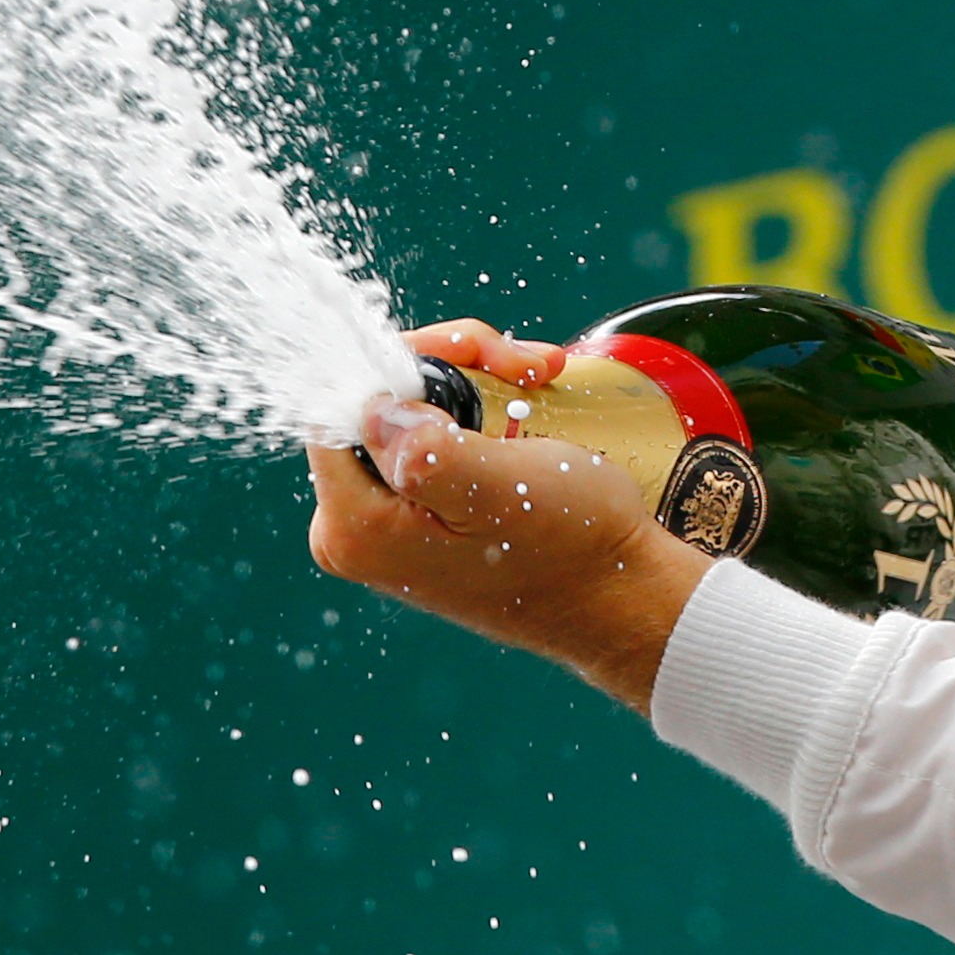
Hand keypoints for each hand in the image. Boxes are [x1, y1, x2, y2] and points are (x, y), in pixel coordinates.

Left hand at [304, 319, 711, 709]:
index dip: (401, 366)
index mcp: (354, 528)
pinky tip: (527, 395)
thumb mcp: (498, 487)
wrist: (616, 595)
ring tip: (534, 374)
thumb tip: (371, 405)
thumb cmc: (569, 547)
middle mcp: (355, 530)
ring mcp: (387, 525)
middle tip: (519, 363)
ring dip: (471, 377)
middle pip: (372, 402)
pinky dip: (478, 406)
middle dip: (449, 365)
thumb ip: (424, 448)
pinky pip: (430, 435)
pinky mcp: (420, 517)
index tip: (472, 359)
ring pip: (406, 409)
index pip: (337, 405)